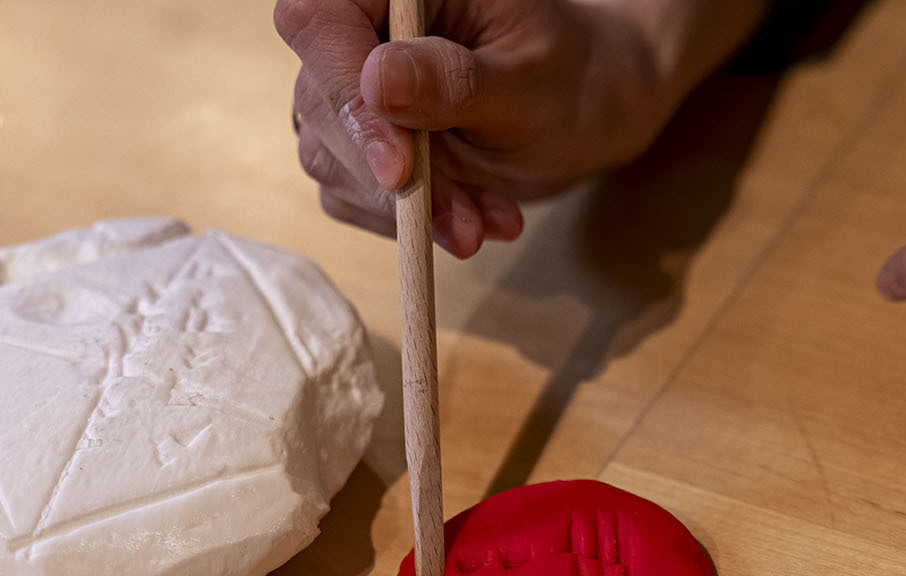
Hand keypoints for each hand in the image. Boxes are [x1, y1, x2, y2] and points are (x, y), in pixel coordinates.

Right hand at [275, 0, 766, 257]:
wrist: (586, 111)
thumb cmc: (569, 76)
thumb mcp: (527, 81)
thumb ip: (453, 81)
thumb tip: (377, 82)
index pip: (319, 22)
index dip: (346, 94)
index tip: (398, 169)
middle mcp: (360, 31)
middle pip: (321, 102)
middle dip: (393, 177)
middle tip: (465, 220)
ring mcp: (348, 91)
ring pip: (332, 160)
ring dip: (410, 210)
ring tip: (487, 217)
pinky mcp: (353, 145)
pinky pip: (351, 197)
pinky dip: (412, 223)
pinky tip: (473, 216)